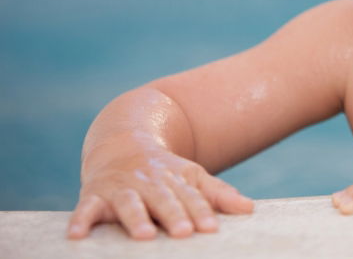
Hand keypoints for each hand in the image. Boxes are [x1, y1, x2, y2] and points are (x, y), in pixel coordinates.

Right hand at [66, 147, 253, 239]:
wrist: (122, 141)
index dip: (202, 212)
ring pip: (129, 203)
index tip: (212, 228)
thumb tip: (249, 209)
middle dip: (174, 215)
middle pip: (164, 200)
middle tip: (184, 233)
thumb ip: (218, 194)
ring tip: (144, 235)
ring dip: (135, 218)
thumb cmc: (164, 171)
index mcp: (176, 178)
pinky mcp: (94, 194)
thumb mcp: (192, 176)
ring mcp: (121, 186)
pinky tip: (77, 236)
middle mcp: (150, 181)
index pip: (192, 197)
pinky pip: (85, 208)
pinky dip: (80, 220)